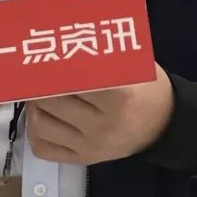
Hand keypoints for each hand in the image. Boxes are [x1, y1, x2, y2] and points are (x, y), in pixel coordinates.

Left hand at [25, 62, 174, 165]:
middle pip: (49, 99)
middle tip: (37, 72)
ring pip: (40, 124)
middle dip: (37, 83)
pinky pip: (43, 147)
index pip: (70, 78)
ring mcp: (91, 145)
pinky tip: (43, 117)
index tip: (43, 55)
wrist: (163, 126)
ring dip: (34, 105)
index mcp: (119, 96)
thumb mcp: (132, 64)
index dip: (51, 65)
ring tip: (39, 93)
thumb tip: (62, 37)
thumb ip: (99, 53)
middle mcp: (104, 124)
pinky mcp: (83, 159)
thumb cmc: (145, 90)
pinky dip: (35, 131)